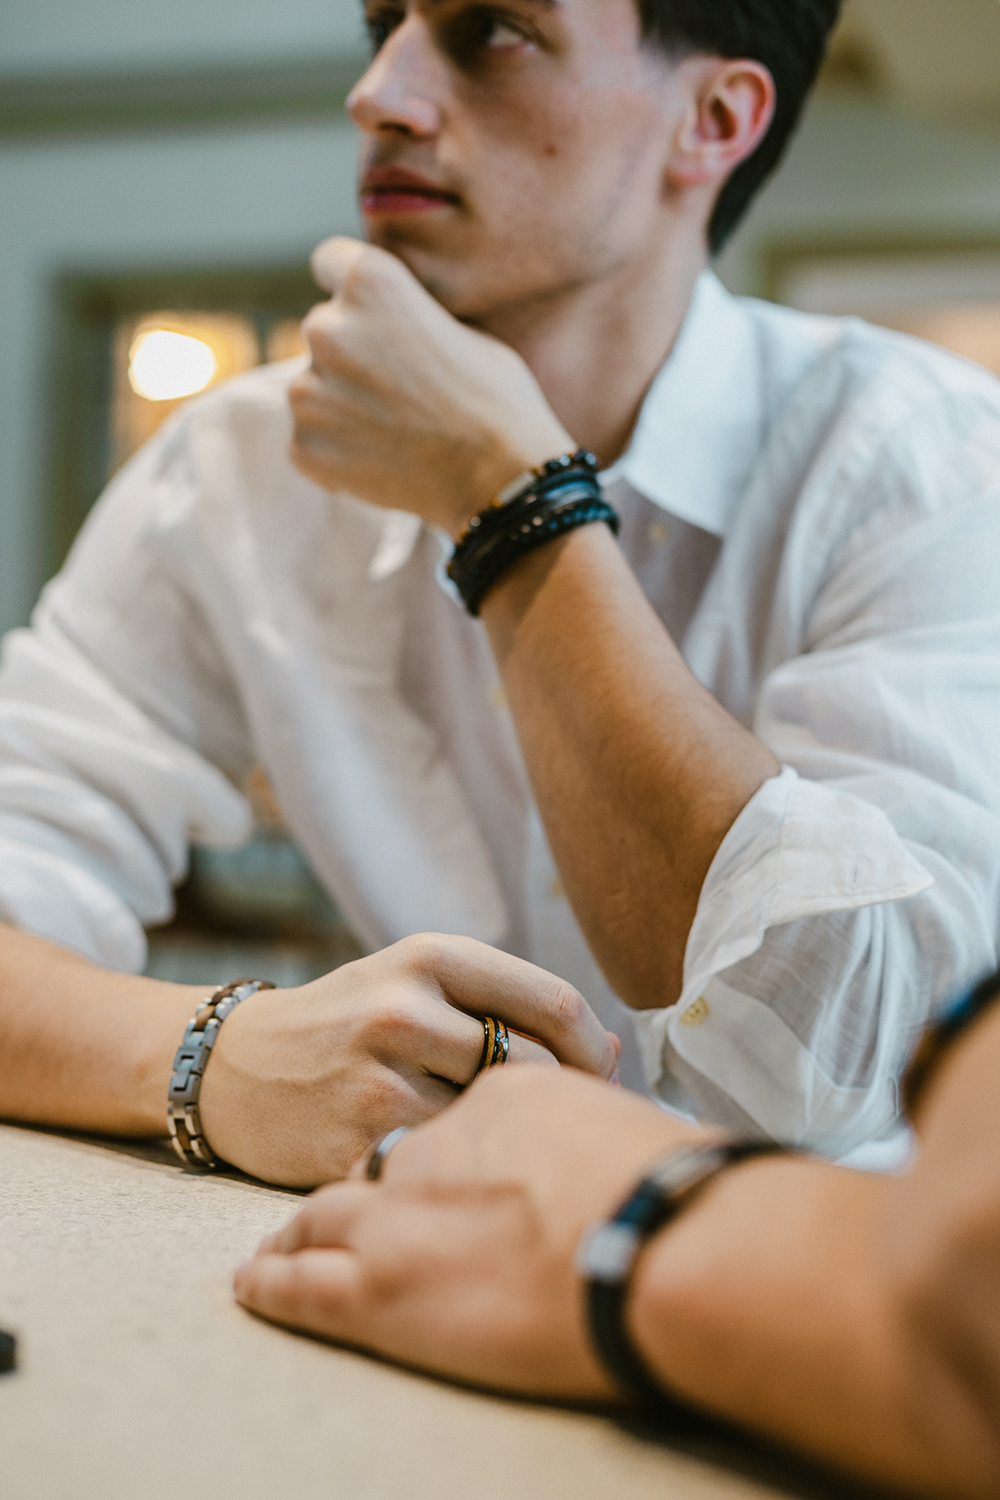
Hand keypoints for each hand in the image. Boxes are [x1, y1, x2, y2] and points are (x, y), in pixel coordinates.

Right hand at [198, 934, 618, 1186]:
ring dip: (506, 1141)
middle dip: (558, 1102)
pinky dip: (459, 1173)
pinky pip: (444, 1167)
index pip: (554, 1004)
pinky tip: (454, 1171)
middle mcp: (404, 1010)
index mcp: (431, 958)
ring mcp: (378, 1080)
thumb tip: (611, 1049)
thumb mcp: (418, 982)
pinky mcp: (354, 1143)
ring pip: (492, 1123)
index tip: (603, 1078)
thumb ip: (507, 1005)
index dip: (594, 1051)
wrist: (233, 1067)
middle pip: (533, 1068)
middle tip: (559, 1124)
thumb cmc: (348, 1023)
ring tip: (503, 1145)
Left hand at [234, 1066, 703, 1395]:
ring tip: (274, 1253)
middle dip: (366, 1173)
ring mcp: (397, 1206)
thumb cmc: (662, 1187)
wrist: (656, 1251)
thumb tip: (590, 1111)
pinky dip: (275, 1281)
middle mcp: (435, 1131)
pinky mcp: (376, 1287)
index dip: (454, 1132)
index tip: (447, 1159)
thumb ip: (583, 1108)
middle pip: (381, 1145)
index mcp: (499, 1086)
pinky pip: (305, 1279)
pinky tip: (255, 1284)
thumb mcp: (621, 1119)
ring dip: (301, 1231)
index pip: (462, 1098)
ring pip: (325, 1210)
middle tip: (365, 1203)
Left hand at [289, 238, 572, 536]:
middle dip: (351, 353)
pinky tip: (383, 460)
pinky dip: (338, 450)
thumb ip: (408, 315)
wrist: (499, 479)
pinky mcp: (304, 446)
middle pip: (323, 330)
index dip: (351, 288)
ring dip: (341, 403)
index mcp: (369, 282)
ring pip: (313, 387)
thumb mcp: (461, 328)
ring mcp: (309, 391)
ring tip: (395, 430)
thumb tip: (387, 323)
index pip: (329, 261)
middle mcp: (327, 328)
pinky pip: (312, 439)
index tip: (365, 312)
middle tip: (398, 389)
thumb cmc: (496, 400)